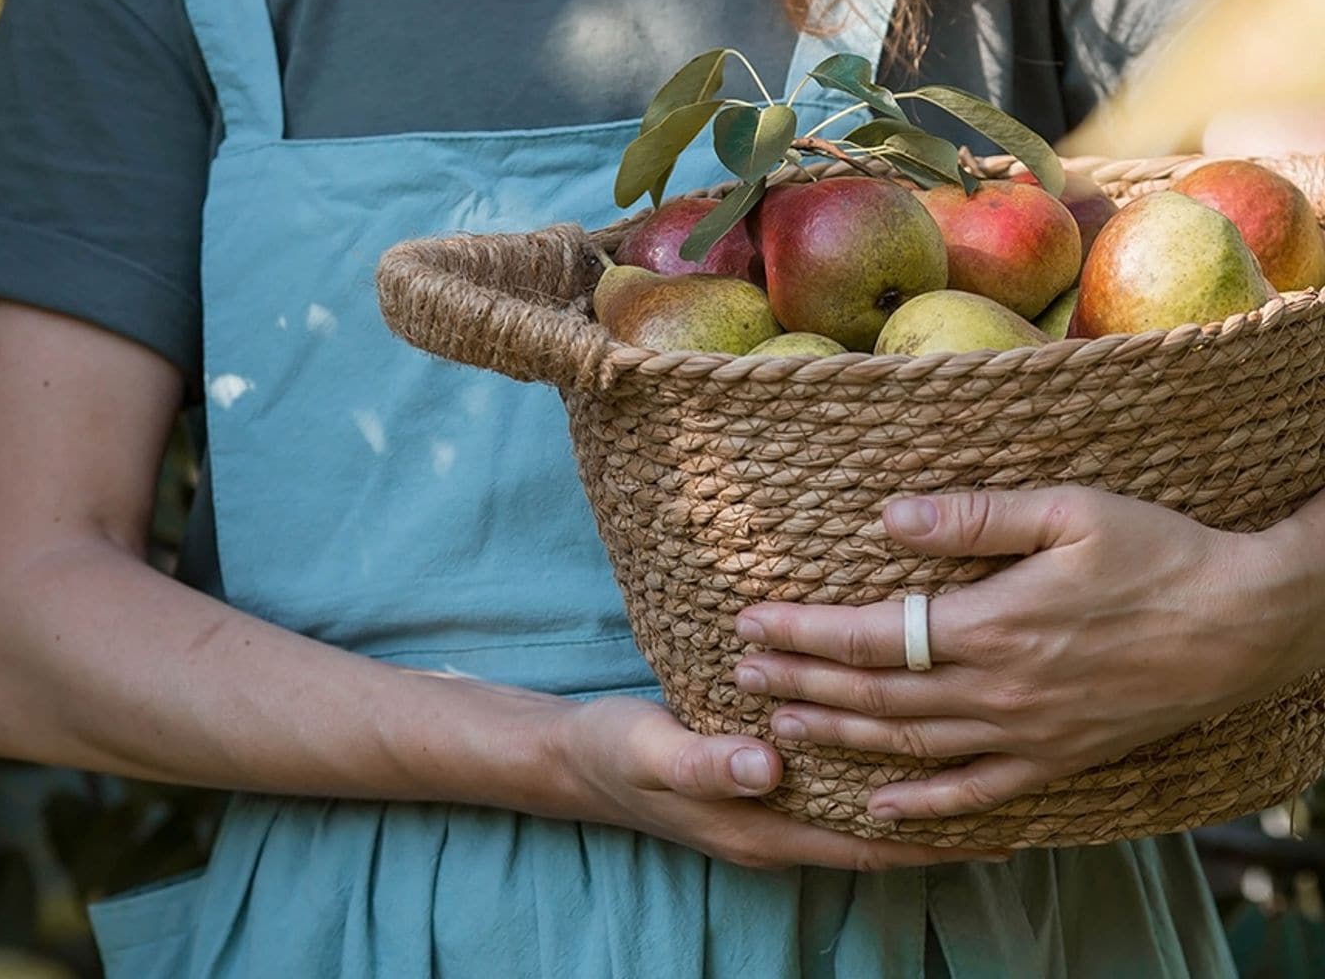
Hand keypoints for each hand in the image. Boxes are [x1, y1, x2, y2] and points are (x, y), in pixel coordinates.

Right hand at [541, 696, 1006, 868]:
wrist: (571, 758)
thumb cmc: (613, 752)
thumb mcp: (652, 751)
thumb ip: (706, 763)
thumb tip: (769, 766)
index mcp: (763, 828)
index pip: (870, 845)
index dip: (938, 837)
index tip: (1004, 821)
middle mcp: (778, 830)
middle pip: (882, 838)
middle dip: (949, 822)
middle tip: (1023, 793)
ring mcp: (770, 812)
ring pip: (863, 815)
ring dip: (919, 798)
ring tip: (984, 773)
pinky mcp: (761, 786)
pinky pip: (836, 793)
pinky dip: (878, 778)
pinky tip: (903, 748)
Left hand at [730, 486, 1319, 822]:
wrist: (1247, 624)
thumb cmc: (1160, 552)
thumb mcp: (1069, 509)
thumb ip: (972, 515)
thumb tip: (886, 516)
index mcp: (990, 625)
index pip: (868, 634)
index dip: (801, 632)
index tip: (749, 622)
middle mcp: (997, 690)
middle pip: (873, 694)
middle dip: (798, 684)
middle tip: (740, 675)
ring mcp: (1026, 733)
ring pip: (909, 744)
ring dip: (838, 736)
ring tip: (778, 725)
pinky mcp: (1058, 759)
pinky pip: (978, 793)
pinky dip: (924, 806)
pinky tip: (880, 809)